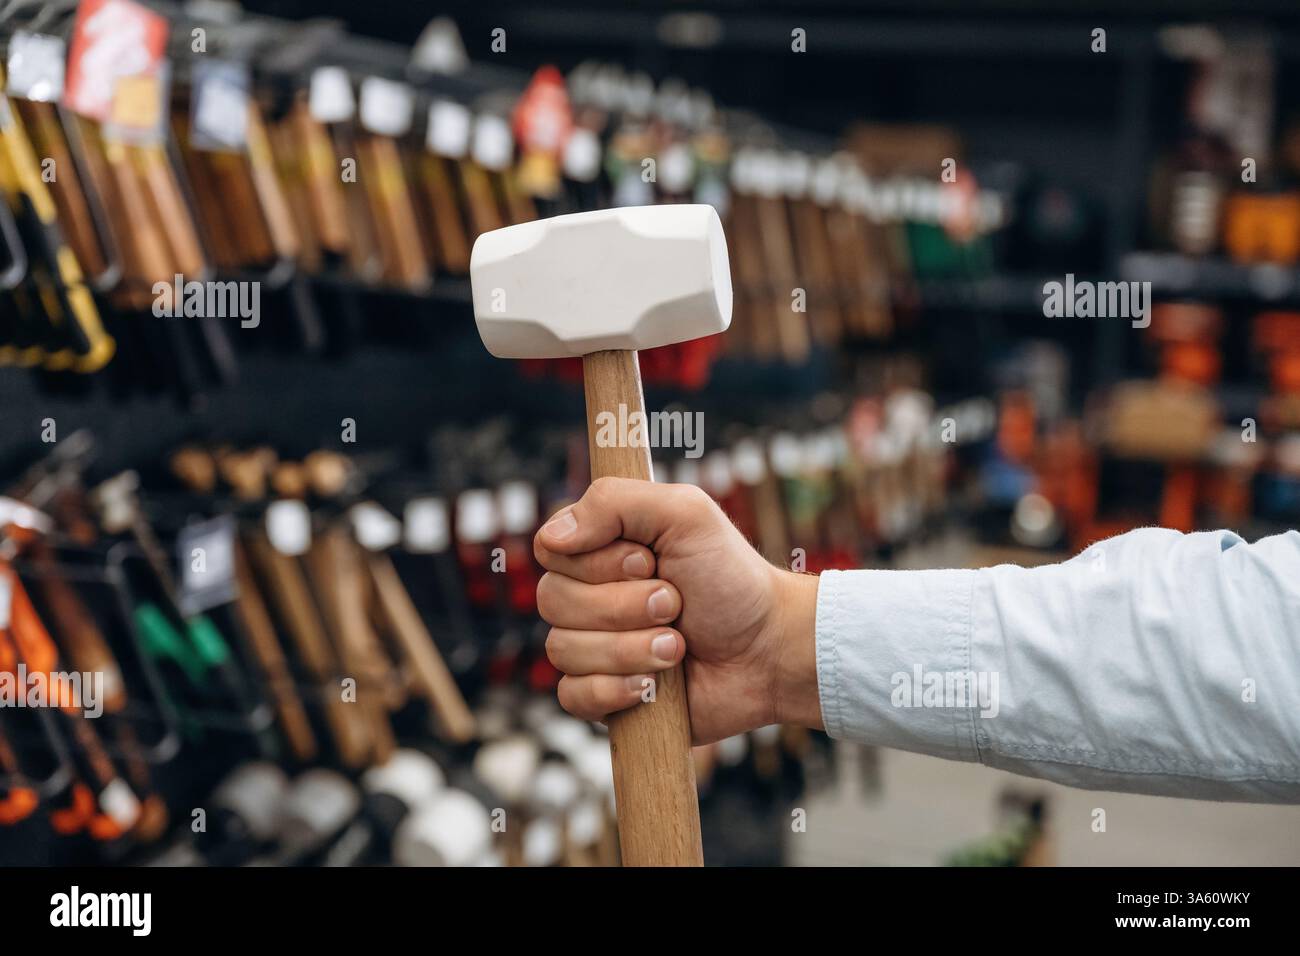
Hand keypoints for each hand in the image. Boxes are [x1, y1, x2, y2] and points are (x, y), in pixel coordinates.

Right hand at [533, 477, 820, 743]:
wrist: (768, 651)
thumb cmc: (731, 578)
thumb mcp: (684, 514)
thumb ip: (614, 502)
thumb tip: (552, 537)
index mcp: (600, 548)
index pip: (551, 549)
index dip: (595, 561)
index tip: (646, 560)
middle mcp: (589, 596)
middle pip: (553, 600)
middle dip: (623, 605)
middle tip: (675, 604)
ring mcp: (594, 647)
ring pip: (563, 649)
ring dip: (630, 648)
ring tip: (677, 647)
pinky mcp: (604, 695)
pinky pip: (572, 696)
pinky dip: (614, 690)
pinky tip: (652, 687)